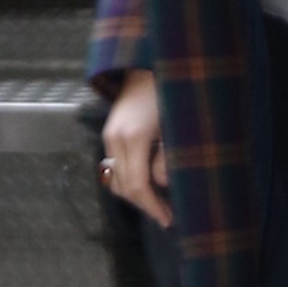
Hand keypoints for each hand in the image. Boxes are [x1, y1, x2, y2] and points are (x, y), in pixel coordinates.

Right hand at [102, 68, 170, 225]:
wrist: (150, 66)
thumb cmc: (172, 94)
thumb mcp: (177, 128)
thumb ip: (170, 159)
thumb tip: (163, 185)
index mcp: (133, 138)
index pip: (138, 186)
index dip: (153, 207)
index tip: (169, 220)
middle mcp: (115, 138)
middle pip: (123, 187)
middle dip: (145, 205)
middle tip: (168, 215)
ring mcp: (109, 135)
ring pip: (116, 180)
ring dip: (136, 195)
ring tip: (160, 202)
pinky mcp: (110, 133)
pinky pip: (116, 167)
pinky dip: (130, 180)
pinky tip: (150, 184)